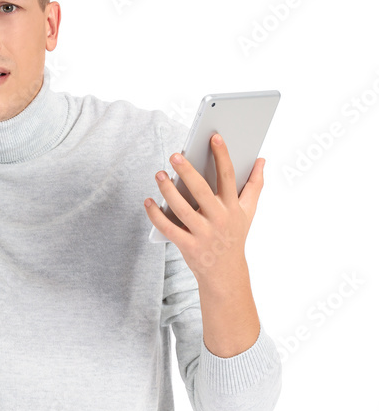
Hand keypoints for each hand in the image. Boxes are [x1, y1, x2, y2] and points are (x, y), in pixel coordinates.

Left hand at [144, 133, 263, 287]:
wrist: (225, 274)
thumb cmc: (234, 236)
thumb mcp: (248, 212)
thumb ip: (255, 185)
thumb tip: (261, 160)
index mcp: (232, 207)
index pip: (228, 176)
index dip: (222, 155)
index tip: (214, 136)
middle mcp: (219, 219)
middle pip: (201, 190)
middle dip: (188, 171)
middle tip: (175, 154)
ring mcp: (203, 234)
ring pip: (182, 208)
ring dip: (168, 190)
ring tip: (160, 174)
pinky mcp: (188, 246)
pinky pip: (169, 228)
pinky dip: (156, 215)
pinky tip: (148, 201)